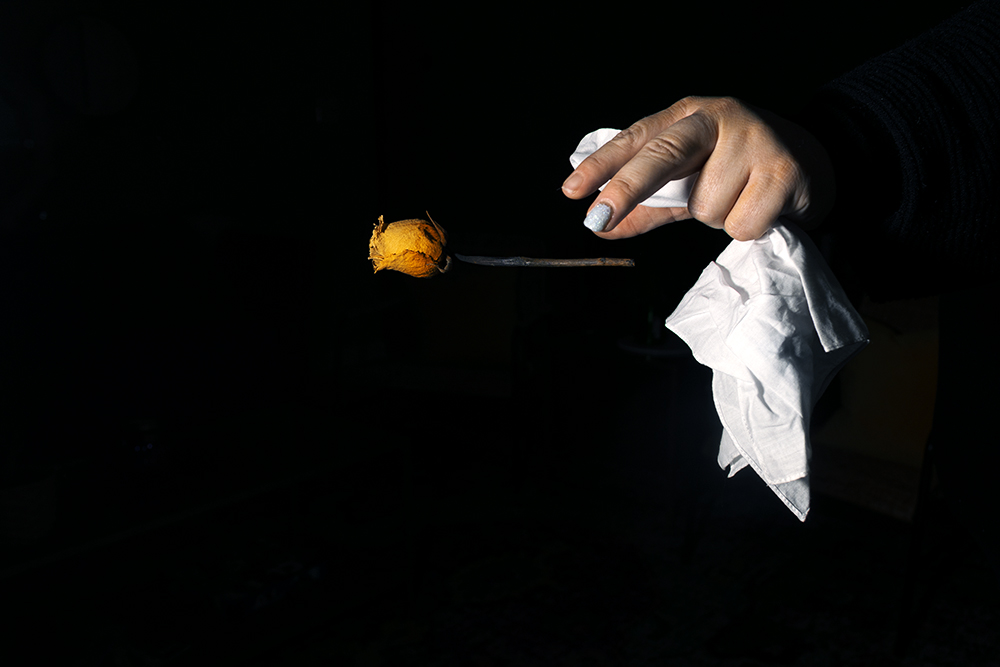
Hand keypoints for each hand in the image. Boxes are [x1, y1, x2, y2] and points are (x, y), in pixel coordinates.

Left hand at [561, 96, 835, 240]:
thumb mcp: (689, 184)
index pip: (636, 138)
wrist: (815, 164)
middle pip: (664, 154)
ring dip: (717, 218)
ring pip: (705, 207)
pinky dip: (747, 229)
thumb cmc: (739, 174)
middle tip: (598, 217)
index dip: (602, 166)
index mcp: (688, 115)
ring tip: (740, 201)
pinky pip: (740, 224)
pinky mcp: (783, 170)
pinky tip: (763, 208)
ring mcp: (753, 140)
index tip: (572, 192)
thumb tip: (601, 227)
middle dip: (628, 188)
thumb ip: (648, 205)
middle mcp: (718, 118)